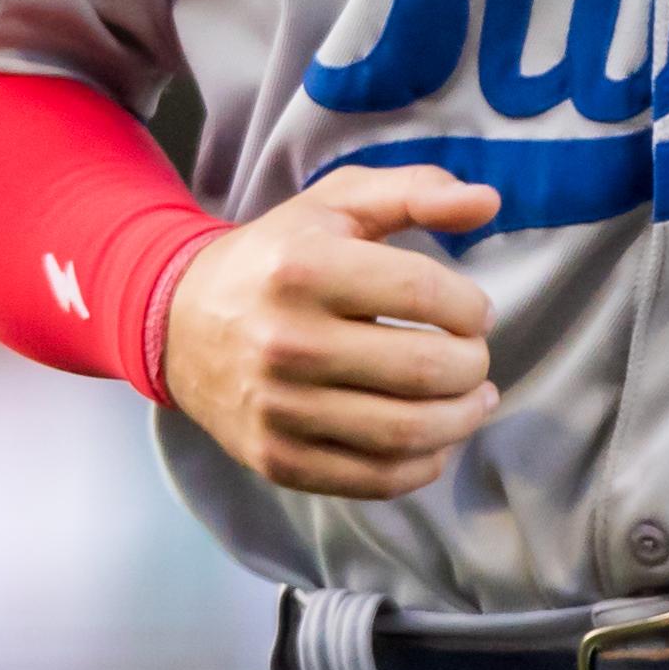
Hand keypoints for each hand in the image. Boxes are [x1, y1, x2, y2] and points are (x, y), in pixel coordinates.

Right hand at [162, 167, 501, 498]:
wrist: (179, 324)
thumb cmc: (276, 258)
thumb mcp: (336, 205)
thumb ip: (415, 191)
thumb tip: (489, 202)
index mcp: (302, 268)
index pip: (425, 293)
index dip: (471, 307)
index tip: (475, 312)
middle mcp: (286, 341)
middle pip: (425, 368)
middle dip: (474, 365)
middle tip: (476, 358)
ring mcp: (279, 408)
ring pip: (406, 432)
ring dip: (462, 419)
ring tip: (473, 400)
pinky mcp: (277, 459)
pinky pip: (373, 478)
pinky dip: (422, 465)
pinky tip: (435, 440)